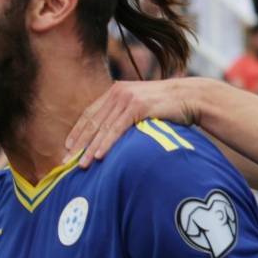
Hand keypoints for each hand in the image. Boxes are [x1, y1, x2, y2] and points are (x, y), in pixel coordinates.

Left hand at [66, 80, 208, 167]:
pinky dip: (106, 143)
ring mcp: (128, 98)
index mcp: (116, 91)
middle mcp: (118, 92)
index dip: (78, 131)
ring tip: (80, 165)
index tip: (67, 148)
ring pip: (103, 127)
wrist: (191, 97)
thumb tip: (116, 136)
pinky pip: (117, 128)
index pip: (90, 113)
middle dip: (78, 143)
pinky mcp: (138, 106)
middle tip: (66, 161)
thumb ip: (127, 116)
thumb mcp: (142, 108)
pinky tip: (98, 156)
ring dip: (90, 148)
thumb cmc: (169, 108)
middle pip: (92, 121)